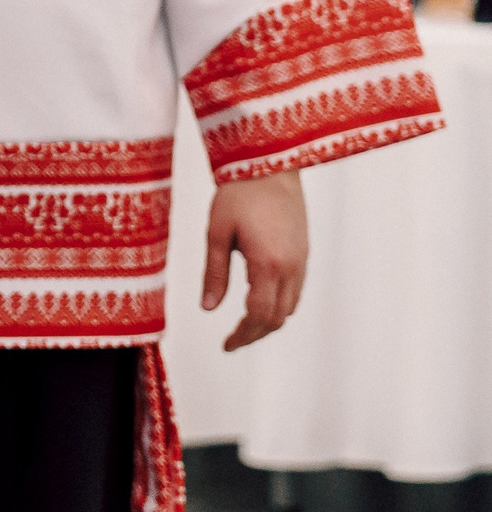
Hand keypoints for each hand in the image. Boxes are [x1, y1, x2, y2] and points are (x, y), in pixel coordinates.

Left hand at [202, 170, 307, 351]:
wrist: (268, 165)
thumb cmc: (237, 194)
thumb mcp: (216, 233)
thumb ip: (214, 273)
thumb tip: (208, 309)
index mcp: (268, 264)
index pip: (259, 315)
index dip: (243, 335)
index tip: (226, 346)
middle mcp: (292, 267)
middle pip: (278, 317)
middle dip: (255, 333)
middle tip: (231, 342)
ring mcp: (302, 261)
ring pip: (290, 306)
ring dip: (269, 321)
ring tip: (243, 327)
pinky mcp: (304, 253)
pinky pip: (296, 290)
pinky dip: (279, 305)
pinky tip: (259, 302)